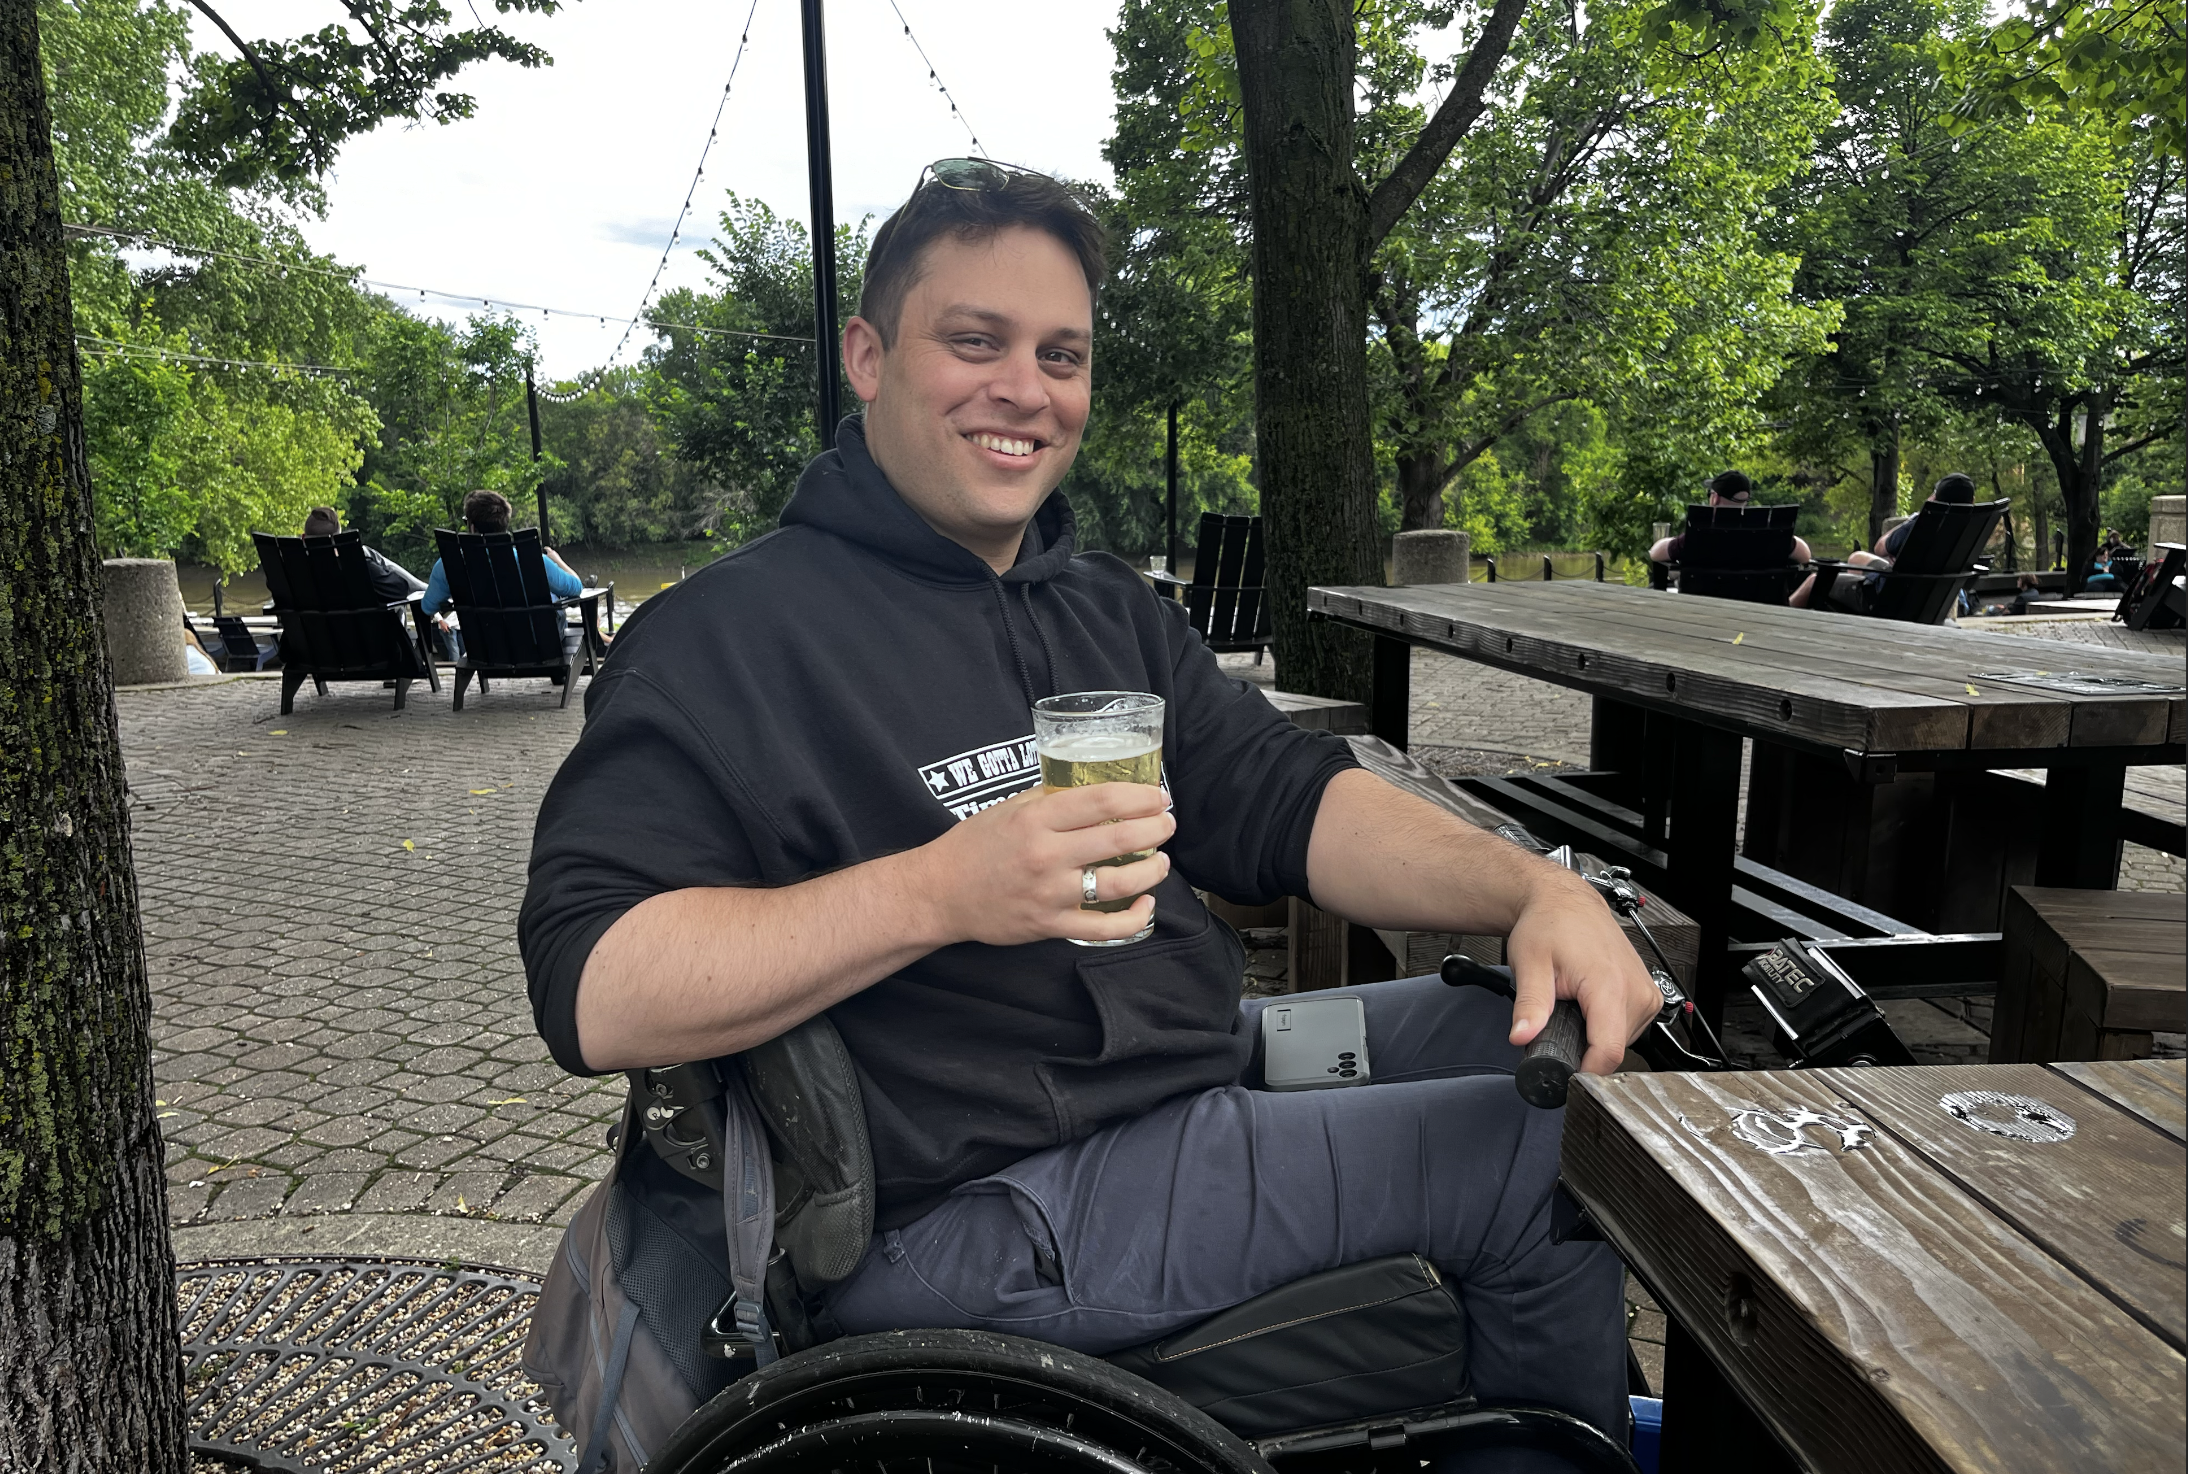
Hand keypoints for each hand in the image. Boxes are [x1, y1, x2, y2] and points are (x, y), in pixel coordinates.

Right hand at [914, 783, 1173, 946]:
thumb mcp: (1009, 809)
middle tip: (1168, 824)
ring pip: (1118, 883)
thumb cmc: (974, 845)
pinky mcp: (1051, 925)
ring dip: (1151, 871)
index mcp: (1037, 819)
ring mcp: (1051, 893)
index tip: (1158, 796)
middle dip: (1155, 829)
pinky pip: (1102, 928)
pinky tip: (1145, 904)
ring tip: (1162, 861)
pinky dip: (1132, 919)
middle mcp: (1047, 855)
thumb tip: (1095, 792)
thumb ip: (1050, 800)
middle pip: (1118, 839)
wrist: (939, 893)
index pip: (1102, 801)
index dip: (1139, 797)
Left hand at [1503, 868, 1659, 1075]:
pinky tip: (1590, 1005)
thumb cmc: (1550, 925)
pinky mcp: (1649, 995)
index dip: (1585, 1072)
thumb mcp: (1530, 964)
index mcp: (1609, 985)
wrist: (1566, 902)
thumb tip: (1522, 1037)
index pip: (1609, 1051)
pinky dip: (1607, 1024)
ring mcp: (1647, 993)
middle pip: (1613, 1049)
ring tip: (1575, 1007)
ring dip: (1595, 1035)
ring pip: (1622, 1042)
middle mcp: (1636, 990)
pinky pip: (1629, 1028)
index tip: (1564, 1076)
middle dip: (1583, 1049)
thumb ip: (1529, 1005)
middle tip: (1559, 1023)